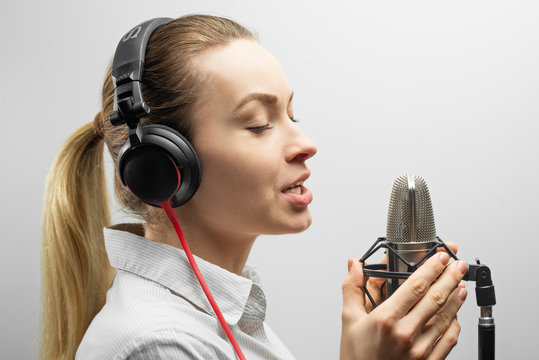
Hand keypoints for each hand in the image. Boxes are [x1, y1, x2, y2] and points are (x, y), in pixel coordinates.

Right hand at [340, 251, 466, 359]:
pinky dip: (455, 324)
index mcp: (386, 319)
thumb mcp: (348, 319)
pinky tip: (455, 315)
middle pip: (436, 298)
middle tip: (457, 265)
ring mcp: (420, 350)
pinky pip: (449, 340)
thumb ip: (352, 288)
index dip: (432, 268)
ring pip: (446, 318)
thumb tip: (355, 266)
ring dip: (456, 299)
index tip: (440, 257)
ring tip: (460, 285)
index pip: (415, 286)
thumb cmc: (356, 357)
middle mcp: (405, 333)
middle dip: (450, 278)